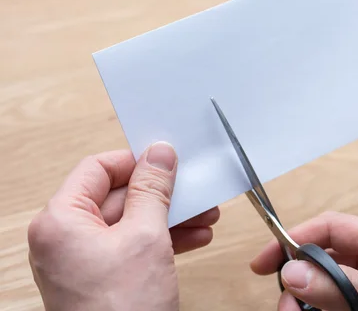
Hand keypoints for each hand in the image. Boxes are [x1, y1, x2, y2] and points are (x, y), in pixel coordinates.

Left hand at [27, 142, 218, 310]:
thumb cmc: (120, 310)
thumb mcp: (146, 236)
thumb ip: (153, 189)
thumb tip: (159, 154)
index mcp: (61, 221)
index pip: (97, 169)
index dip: (135, 162)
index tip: (166, 161)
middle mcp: (65, 238)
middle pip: (118, 197)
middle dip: (163, 195)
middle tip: (194, 189)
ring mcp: (82, 261)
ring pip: (130, 223)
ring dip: (170, 218)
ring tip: (205, 216)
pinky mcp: (101, 278)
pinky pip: (132, 246)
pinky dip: (162, 240)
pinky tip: (194, 238)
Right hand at [251, 212, 357, 310]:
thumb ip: (345, 289)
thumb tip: (297, 273)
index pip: (332, 227)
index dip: (296, 238)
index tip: (268, 261)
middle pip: (325, 256)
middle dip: (300, 277)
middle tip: (287, 304)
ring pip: (328, 282)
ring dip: (308, 299)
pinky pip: (339, 302)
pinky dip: (322, 309)